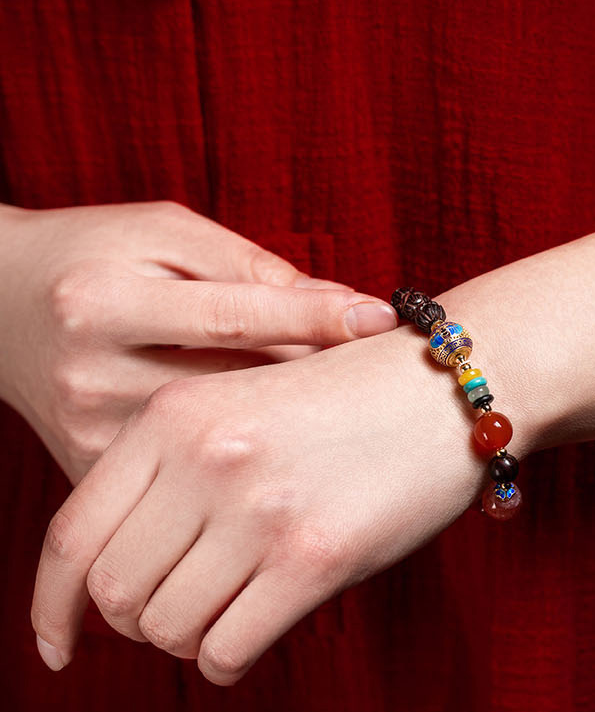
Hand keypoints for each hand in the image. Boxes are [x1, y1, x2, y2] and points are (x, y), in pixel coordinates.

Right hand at [0, 200, 397, 483]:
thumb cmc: (94, 254)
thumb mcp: (160, 233)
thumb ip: (245, 266)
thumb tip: (341, 300)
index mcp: (102, 301)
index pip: (230, 314)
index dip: (315, 315)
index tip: (384, 317)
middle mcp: (91, 374)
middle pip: (230, 388)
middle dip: (313, 380)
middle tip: (390, 374)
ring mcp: (87, 434)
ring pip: (215, 445)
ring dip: (287, 430)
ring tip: (349, 416)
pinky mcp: (90, 472)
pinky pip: (186, 478)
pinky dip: (242, 464)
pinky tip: (291, 453)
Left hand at [31, 317, 503, 682]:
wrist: (448, 389)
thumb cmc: (344, 403)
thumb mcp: (238, 404)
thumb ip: (171, 472)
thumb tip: (112, 576)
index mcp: (172, 416)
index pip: (72, 532)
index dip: (51, 604)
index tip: (57, 645)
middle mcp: (205, 459)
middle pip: (114, 591)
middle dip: (135, 622)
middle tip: (176, 612)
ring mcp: (258, 509)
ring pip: (167, 628)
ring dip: (189, 639)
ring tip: (227, 612)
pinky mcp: (315, 557)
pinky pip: (229, 650)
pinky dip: (229, 659)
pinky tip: (254, 631)